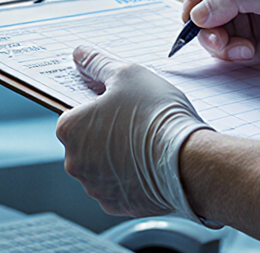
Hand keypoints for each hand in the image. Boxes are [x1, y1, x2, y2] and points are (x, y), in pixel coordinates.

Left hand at [55, 46, 210, 218]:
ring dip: (116, 155)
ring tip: (145, 142)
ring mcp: (95, 187)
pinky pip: (118, 186)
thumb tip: (81, 55)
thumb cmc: (156, 115)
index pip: (73, 112)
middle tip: (135, 121)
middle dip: (105, 131)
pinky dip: (130, 177)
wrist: (190, 160)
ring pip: (101, 165)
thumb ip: (97, 63)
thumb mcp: (126, 74)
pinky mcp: (116, 205)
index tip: (117, 104)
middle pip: (85, 140)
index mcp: (69, 129)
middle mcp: (74, 162)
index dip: (97, 106)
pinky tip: (149, 164)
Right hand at [182, 0, 259, 78]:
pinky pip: (228, 51)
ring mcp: (244, 14)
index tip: (194, 18)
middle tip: (224, 44)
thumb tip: (198, 12)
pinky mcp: (250, 39)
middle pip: (200, 6)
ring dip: (229, 48)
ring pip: (211, 33)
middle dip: (210, 29)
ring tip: (255, 51)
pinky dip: (243, 57)